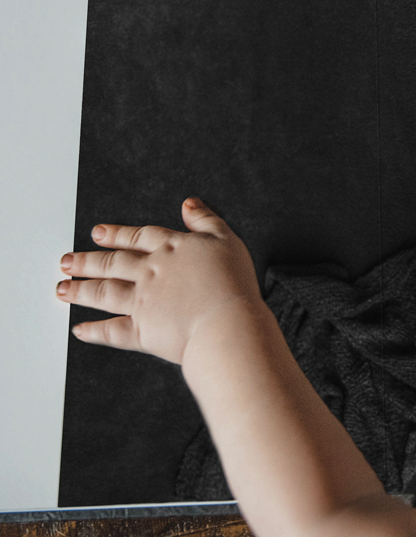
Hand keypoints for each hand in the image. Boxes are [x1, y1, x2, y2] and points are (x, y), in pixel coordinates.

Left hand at [56, 197, 262, 364]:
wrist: (226, 323)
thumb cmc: (232, 284)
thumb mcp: (226, 240)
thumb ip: (206, 221)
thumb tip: (189, 204)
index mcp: (171, 250)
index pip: (139, 237)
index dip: (117, 234)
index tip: (98, 233)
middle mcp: (151, 273)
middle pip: (112, 263)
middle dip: (86, 261)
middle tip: (66, 261)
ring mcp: (142, 303)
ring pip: (104, 293)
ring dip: (81, 290)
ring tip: (63, 289)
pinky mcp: (142, 332)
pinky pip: (112, 331)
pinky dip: (94, 332)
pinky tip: (80, 330)